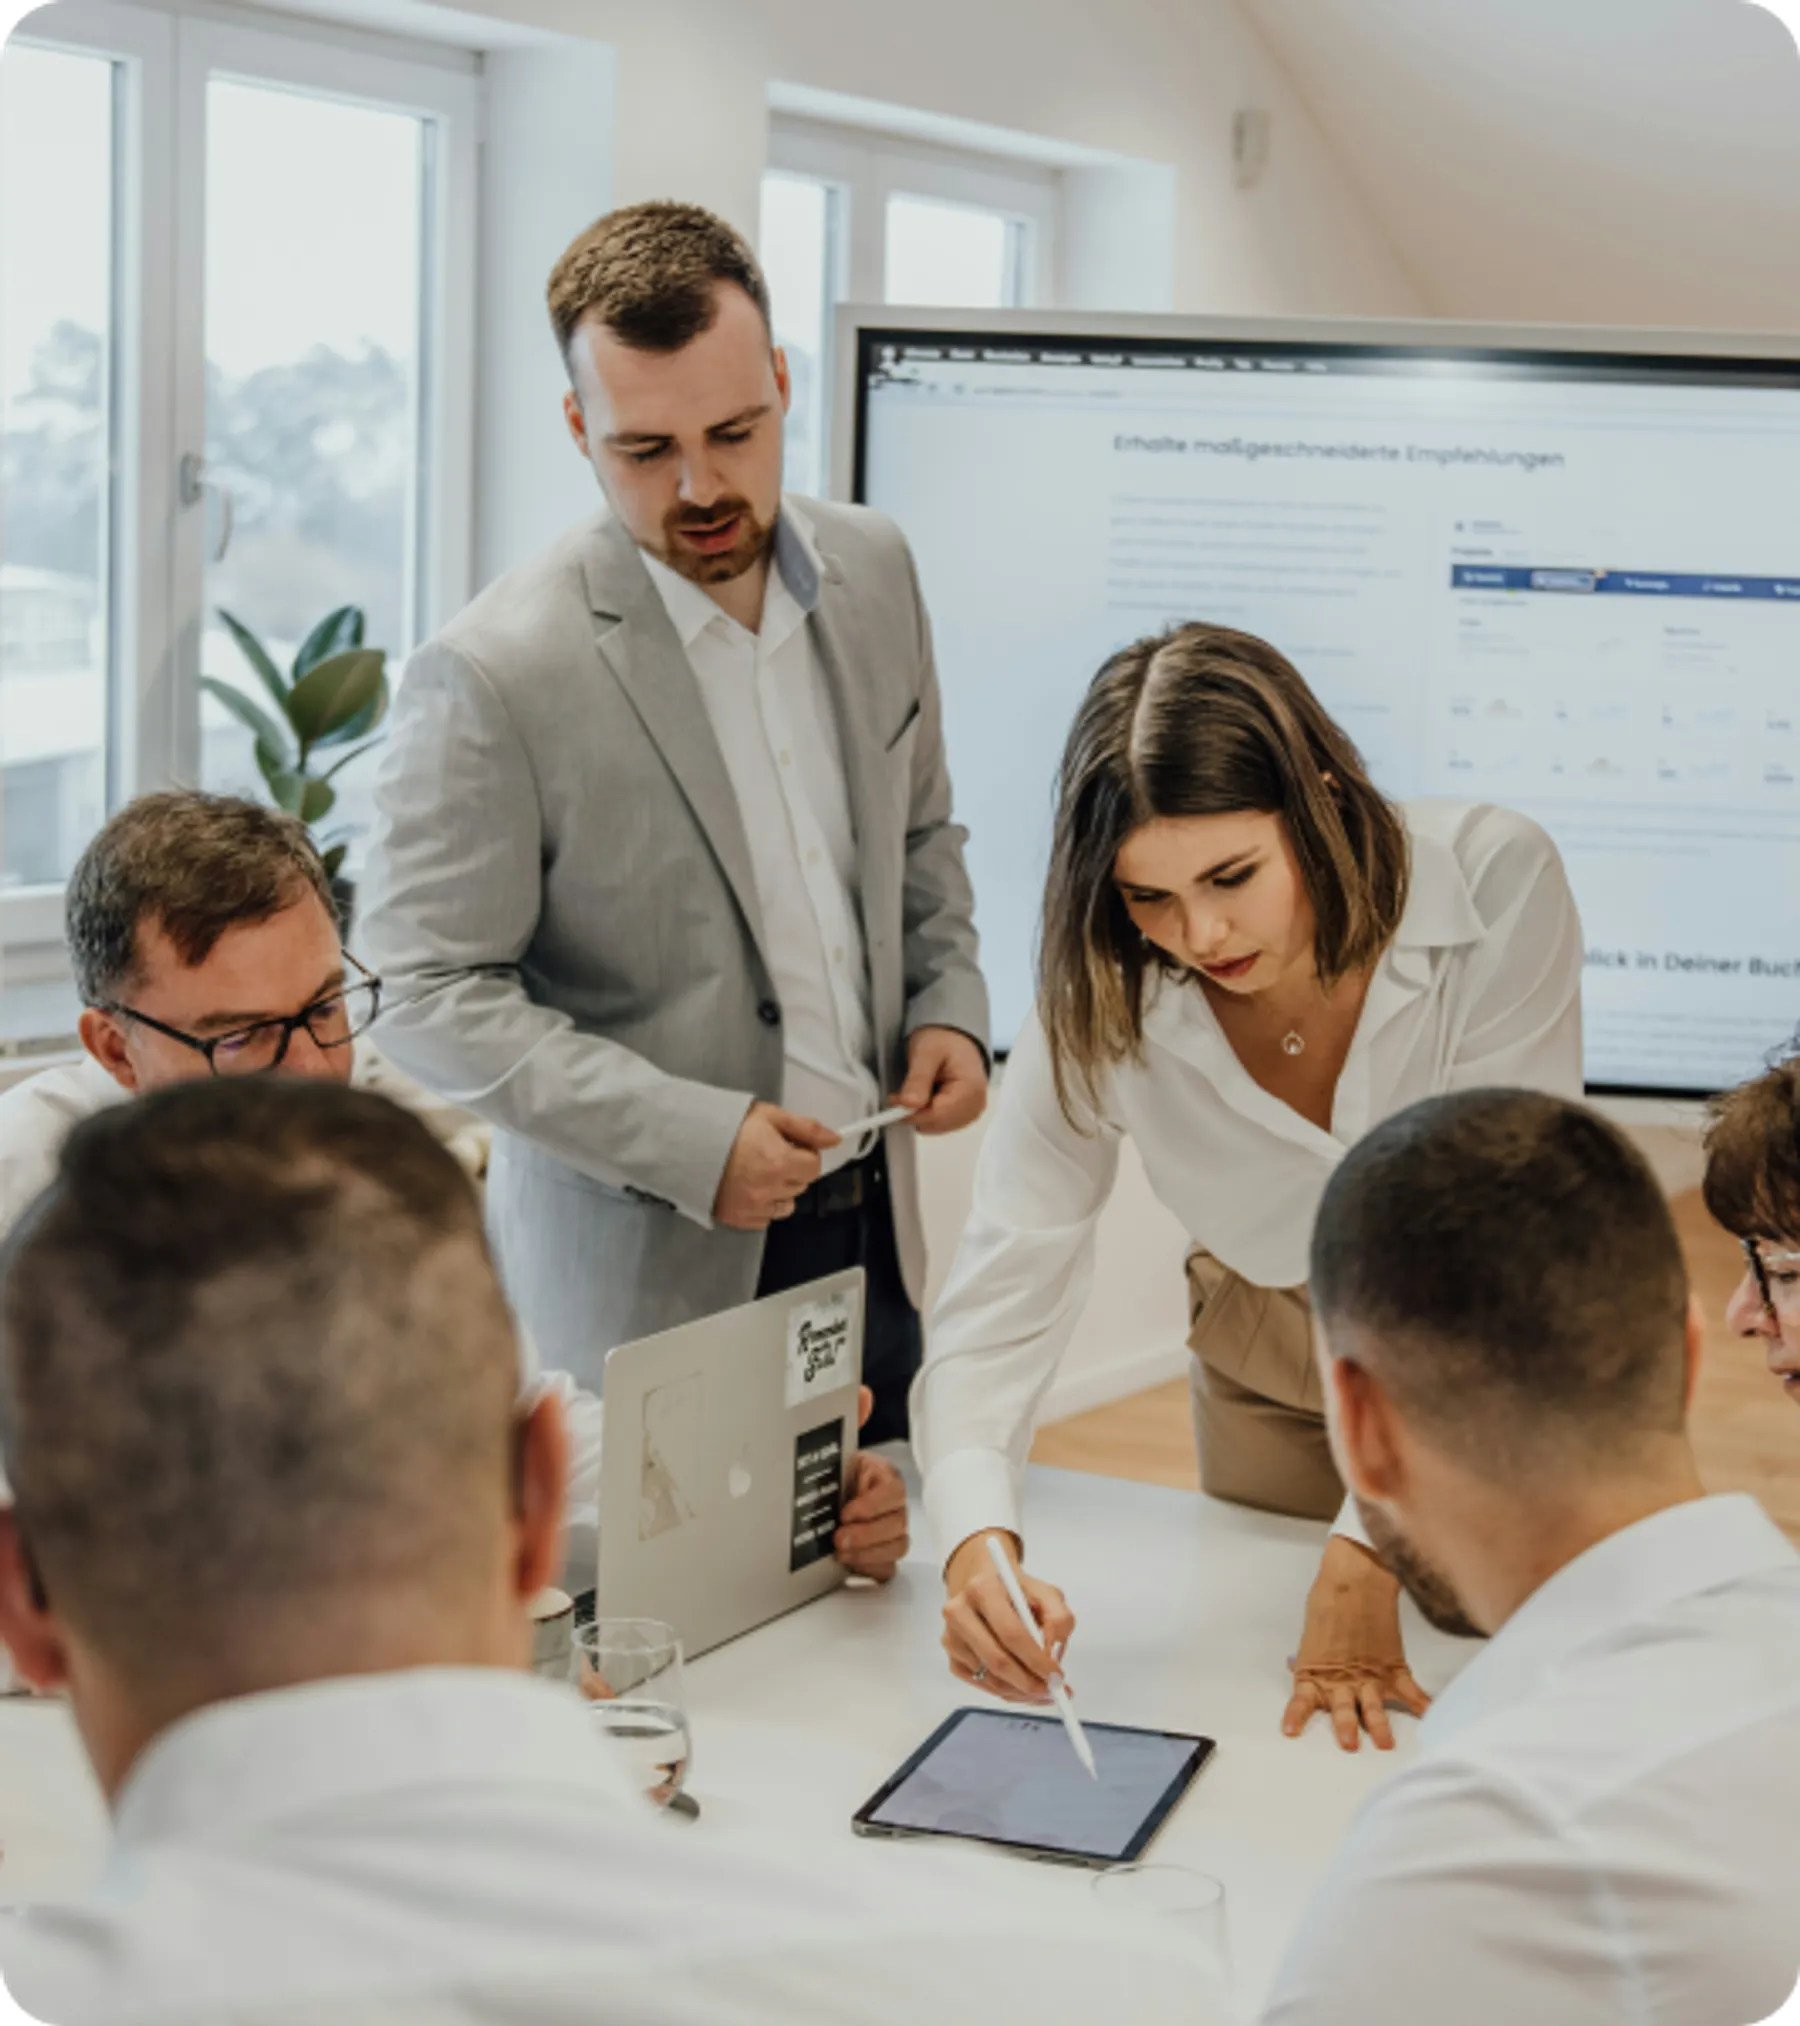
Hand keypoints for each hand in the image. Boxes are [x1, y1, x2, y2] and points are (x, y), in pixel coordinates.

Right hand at [713, 1103, 838, 1230]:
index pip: (814, 1167)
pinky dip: (763, 1205)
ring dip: (780, 1190)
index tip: (792, 1147)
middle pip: (801, 1185)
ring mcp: (754, 1207)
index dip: (805, 1154)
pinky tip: (748, 1187)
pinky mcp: (740, 1219)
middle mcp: (769, 1189)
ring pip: (786, 1204)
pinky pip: (766, 1217)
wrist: (685, 1144)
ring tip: (759, 1172)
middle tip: (770, 1155)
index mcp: (780, 1162)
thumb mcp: (769, 1116)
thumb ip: (806, 1128)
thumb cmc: (724, 1126)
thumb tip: (834, 1139)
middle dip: (793, 1170)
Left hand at [835, 1388, 905, 1579]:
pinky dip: (869, 1567)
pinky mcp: (877, 1557)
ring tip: (840, 1550)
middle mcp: (886, 1505)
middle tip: (839, 1535)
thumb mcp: (835, 1447)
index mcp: (879, 1476)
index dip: (874, 1504)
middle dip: (869, 1532)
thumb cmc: (829, 1473)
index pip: (893, 1490)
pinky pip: (886, 1568)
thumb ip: (851, 1420)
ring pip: (896, 1545)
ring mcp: (884, 1531)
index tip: (847, 1510)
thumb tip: (862, 1393)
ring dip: (869, 1551)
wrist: (809, 1505)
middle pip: (898, 1522)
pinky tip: (849, 1565)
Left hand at [893, 1026, 986, 1135]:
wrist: (954, 1040)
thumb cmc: (944, 1042)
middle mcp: (975, 1105)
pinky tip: (927, 1097)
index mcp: (971, 1089)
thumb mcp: (926, 1053)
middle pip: (936, 1123)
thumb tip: (909, 1104)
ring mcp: (971, 1113)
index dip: (911, 1112)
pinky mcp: (964, 1116)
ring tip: (919, 1089)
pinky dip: (927, 1114)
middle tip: (902, 1093)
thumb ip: (918, 1079)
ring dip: (920, 1113)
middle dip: (915, 1111)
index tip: (894, 1101)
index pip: (937, 1114)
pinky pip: (938, 1125)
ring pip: (935, 1127)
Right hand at [940, 1529, 1074, 1703]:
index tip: (1057, 1676)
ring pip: (990, 1678)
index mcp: (983, 1589)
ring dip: (1021, 1691)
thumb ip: (1059, 1619)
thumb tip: (1052, 1653)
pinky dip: (1008, 1692)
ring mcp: (951, 1638)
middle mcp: (959, 1612)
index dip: (1035, 1659)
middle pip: (997, 1660)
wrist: (985, 1589)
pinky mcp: (951, 1658)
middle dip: (1029, 1682)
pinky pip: (982, 1686)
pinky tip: (1024, 1686)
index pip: (1010, 1633)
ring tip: (1043, 1689)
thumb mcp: (1046, 1594)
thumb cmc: (1018, 1593)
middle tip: (1053, 1691)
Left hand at [1282, 1535, 1430, 1750]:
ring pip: (1374, 1707)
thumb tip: (1305, 1672)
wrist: (1356, 1578)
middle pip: (1344, 1709)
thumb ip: (1314, 1661)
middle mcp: (1342, 1678)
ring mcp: (1370, 1675)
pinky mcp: (1393, 1668)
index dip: (1296, 1716)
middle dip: (1346, 1727)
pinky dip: (1422, 1706)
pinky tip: (1431, 1720)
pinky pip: (1411, 1693)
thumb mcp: (1312, 1636)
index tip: (1290, 1732)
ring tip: (1384, 1744)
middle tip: (1349, 1743)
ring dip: (1379, 1726)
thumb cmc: (1327, 1601)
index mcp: (1316, 1670)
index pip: (1302, 1700)